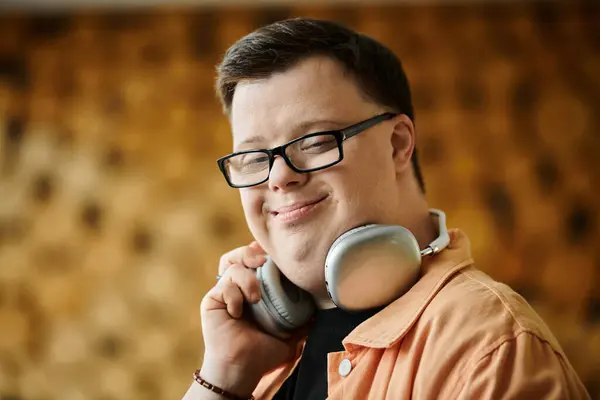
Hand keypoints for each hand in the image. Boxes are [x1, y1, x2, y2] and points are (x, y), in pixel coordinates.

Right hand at [198, 241, 305, 396]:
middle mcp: (237, 289)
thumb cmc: (263, 353)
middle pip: (238, 256)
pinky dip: (233, 296)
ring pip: (232, 267)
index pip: (253, 262)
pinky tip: (238, 313)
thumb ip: (303, 321)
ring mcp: (223, 293)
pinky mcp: (212, 301)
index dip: (259, 252)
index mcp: (253, 291)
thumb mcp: (290, 335)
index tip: (270, 253)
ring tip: (256, 298)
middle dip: (249, 253)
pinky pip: (223, 286)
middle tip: (262, 260)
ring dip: (247, 279)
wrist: (243, 368)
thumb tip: (320, 310)